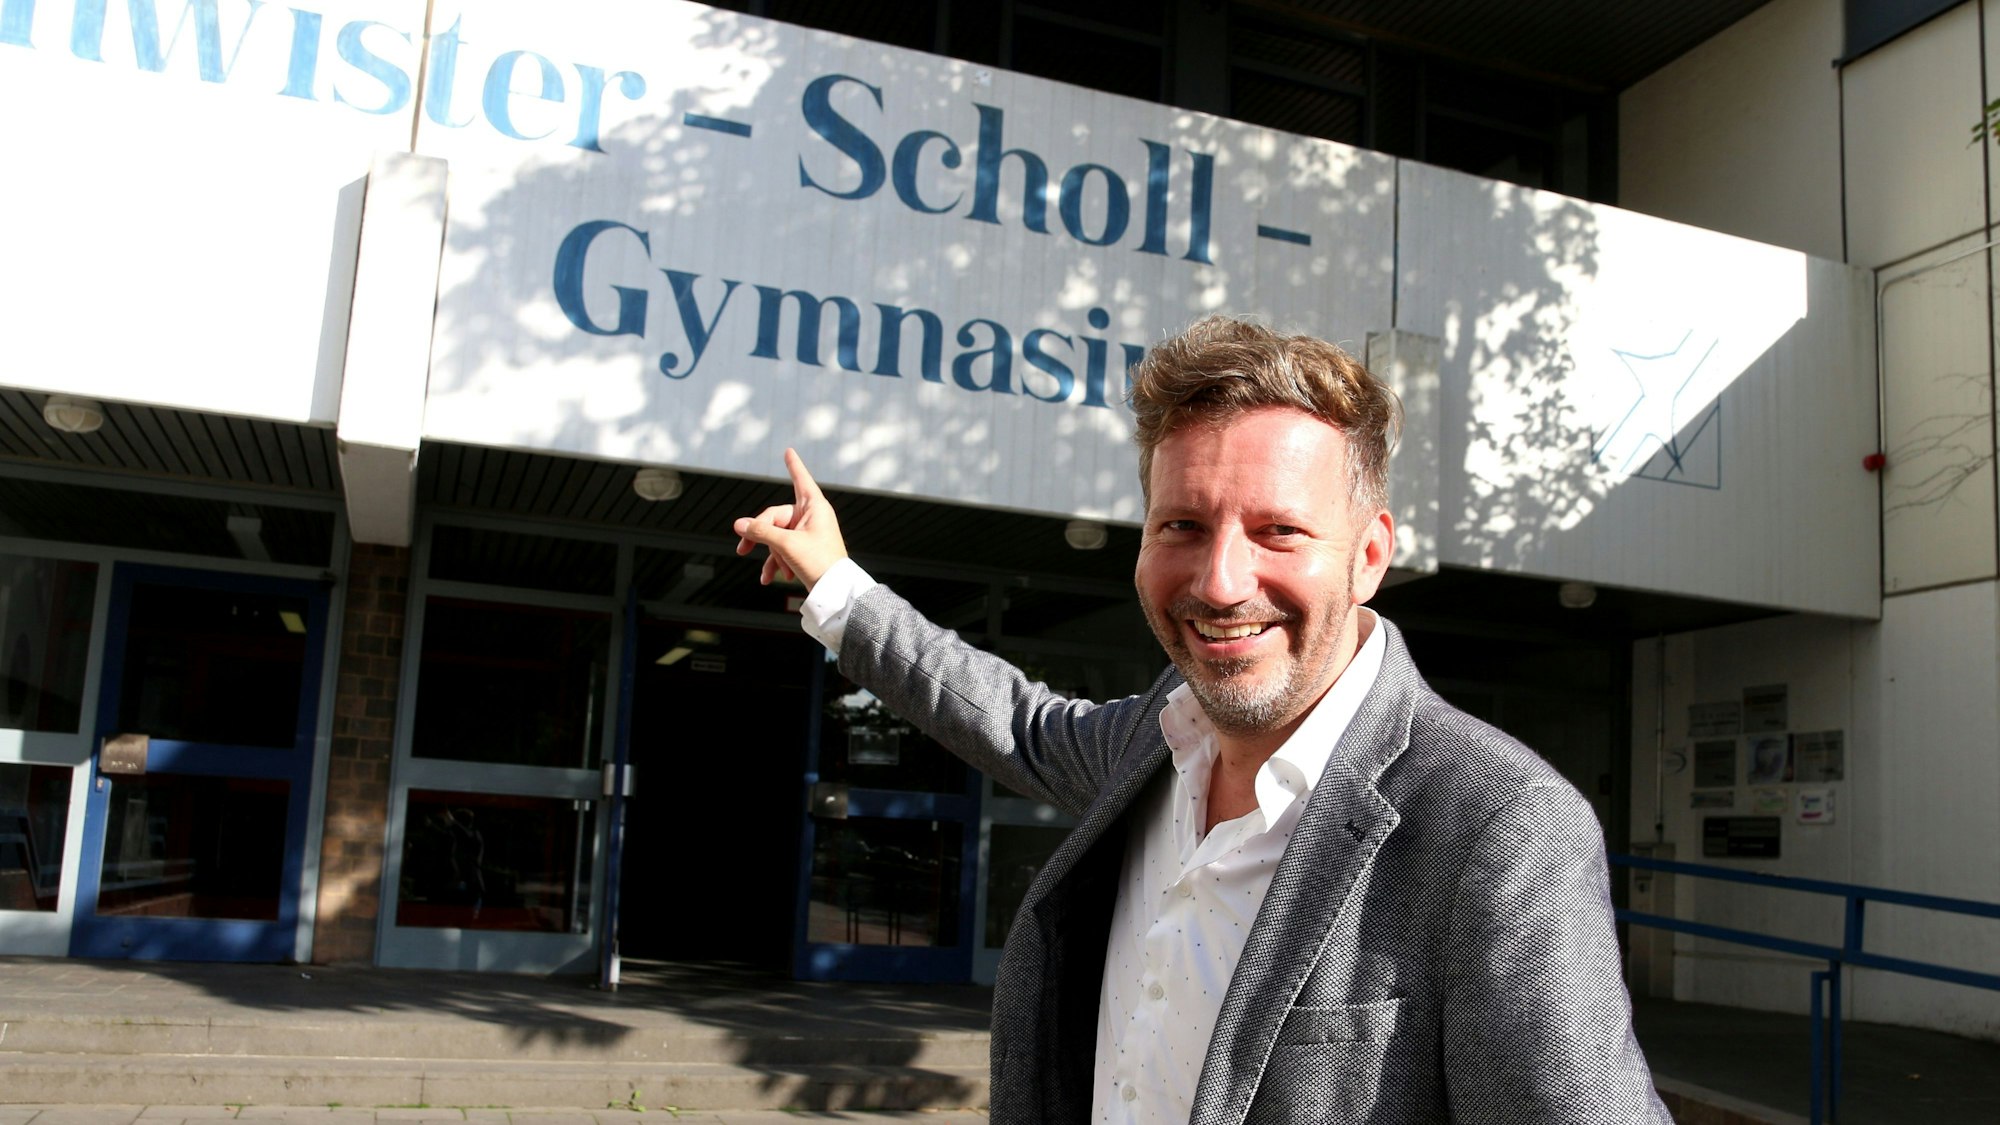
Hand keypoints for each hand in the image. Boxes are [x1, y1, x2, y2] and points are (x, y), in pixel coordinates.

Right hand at [732, 448, 848, 588]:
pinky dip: (776, 564)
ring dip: (770, 555)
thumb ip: (761, 532)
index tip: (789, 450)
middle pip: (775, 517)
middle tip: (742, 549)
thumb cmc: (819, 563)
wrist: (835, 591)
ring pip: (777, 535)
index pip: (800, 479)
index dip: (793, 465)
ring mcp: (808, 532)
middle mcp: (812, 516)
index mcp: (815, 507)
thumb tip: (739, 524)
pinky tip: (769, 578)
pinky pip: (783, 550)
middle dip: (760, 536)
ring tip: (767, 574)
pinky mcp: (805, 548)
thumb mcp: (786, 545)